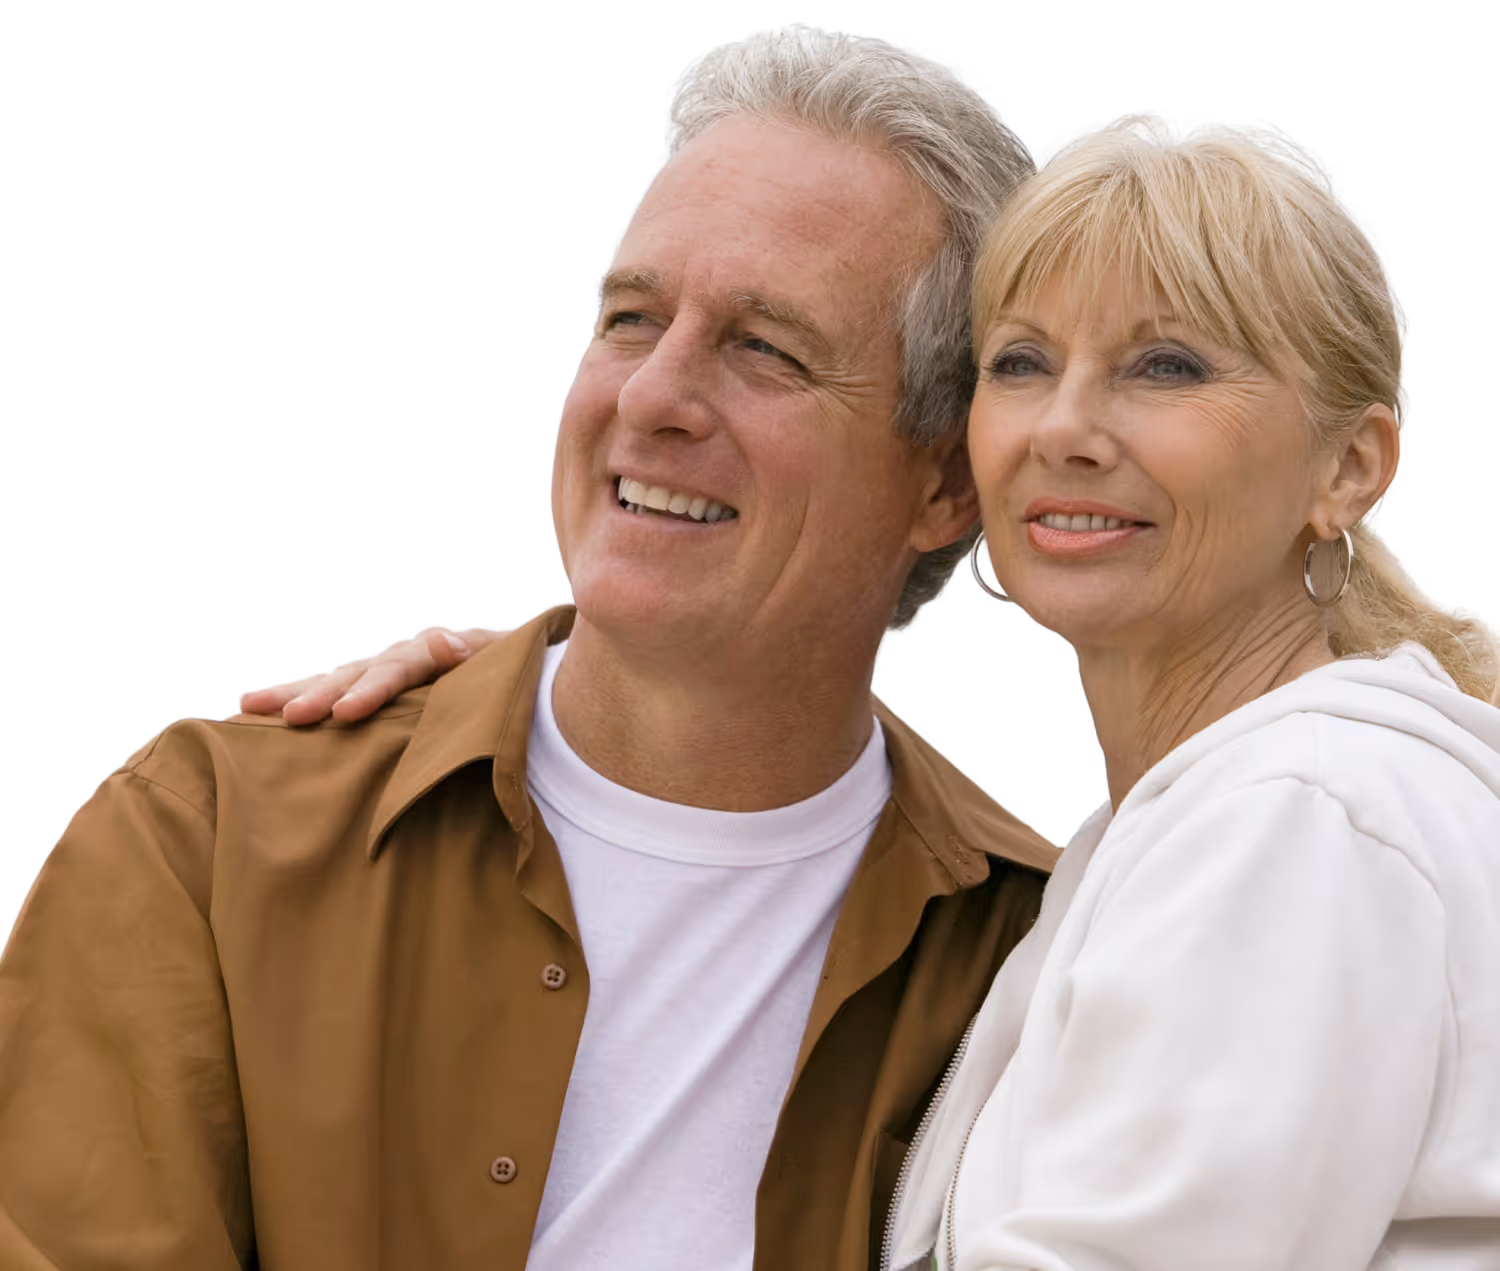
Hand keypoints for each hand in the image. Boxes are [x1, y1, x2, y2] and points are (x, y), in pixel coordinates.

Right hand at [237, 625, 510, 725]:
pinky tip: (258, 711)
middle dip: (321, 694)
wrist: (518, 669)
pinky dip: (300, 696)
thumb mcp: (505, 662)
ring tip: (250, 705)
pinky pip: (334, 690)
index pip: (398, 668)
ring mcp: (384, 669)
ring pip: (335, 678)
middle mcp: (401, 654)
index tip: (343, 714)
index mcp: (433, 649)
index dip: (371, 691)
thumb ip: (475, 655)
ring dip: (294, 692)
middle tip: (289, 717)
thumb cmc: (515, 674)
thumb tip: (443, 641)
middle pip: (356, 671)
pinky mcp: (374, 686)